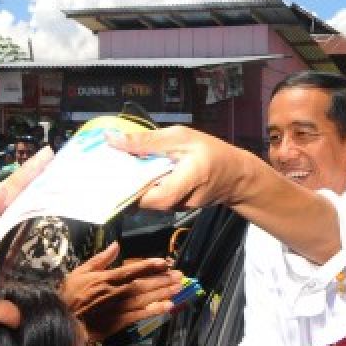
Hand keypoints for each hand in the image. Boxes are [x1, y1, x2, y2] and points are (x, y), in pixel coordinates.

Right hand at [61, 242, 182, 339]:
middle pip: (144, 284)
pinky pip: (141, 315)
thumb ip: (100, 259)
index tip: (165, 262)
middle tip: (180, 275)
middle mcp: (117, 292)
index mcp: (107, 278)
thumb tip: (116, 245)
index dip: (150, 265)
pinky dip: (155, 311)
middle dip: (163, 279)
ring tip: (178, 288)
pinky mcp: (120, 322)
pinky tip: (168, 307)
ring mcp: (120, 308)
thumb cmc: (71, 295)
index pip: (133, 269)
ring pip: (146, 299)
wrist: (64, 320)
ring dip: (164, 293)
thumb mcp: (80, 272)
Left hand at [108, 127, 250, 212]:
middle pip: (148, 202)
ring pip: (148, 202)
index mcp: (191, 179)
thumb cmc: (211, 152)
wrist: (235, 176)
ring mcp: (179, 208)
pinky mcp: (174, 208)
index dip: (135, 190)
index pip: (159, 196)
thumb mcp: (181, 136)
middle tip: (110, 169)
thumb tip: (112, 139)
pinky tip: (137, 175)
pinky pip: (154, 200)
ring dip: (134, 186)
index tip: (114, 175)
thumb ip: (148, 140)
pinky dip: (143, 188)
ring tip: (121, 169)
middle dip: (127, 186)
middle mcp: (184, 200)